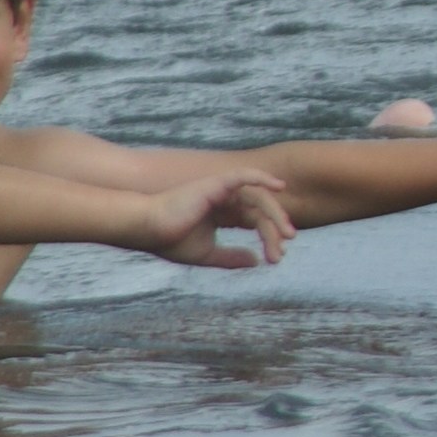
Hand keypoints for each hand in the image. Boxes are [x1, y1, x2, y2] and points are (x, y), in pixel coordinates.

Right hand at [143, 170, 294, 268]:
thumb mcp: (207, 253)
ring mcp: (219, 189)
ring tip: (287, 232)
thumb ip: (232, 257)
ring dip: (274, 212)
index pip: (253, 220)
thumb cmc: (170, 240)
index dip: (268, 236)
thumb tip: (257, 260)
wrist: (148, 229)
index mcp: (221, 213)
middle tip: (288, 243)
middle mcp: (223, 199)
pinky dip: (261, 177)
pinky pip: (243, 176)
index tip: (276, 257)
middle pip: (259, 209)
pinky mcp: (214, 183)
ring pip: (256, 196)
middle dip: (275, 226)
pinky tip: (278, 187)